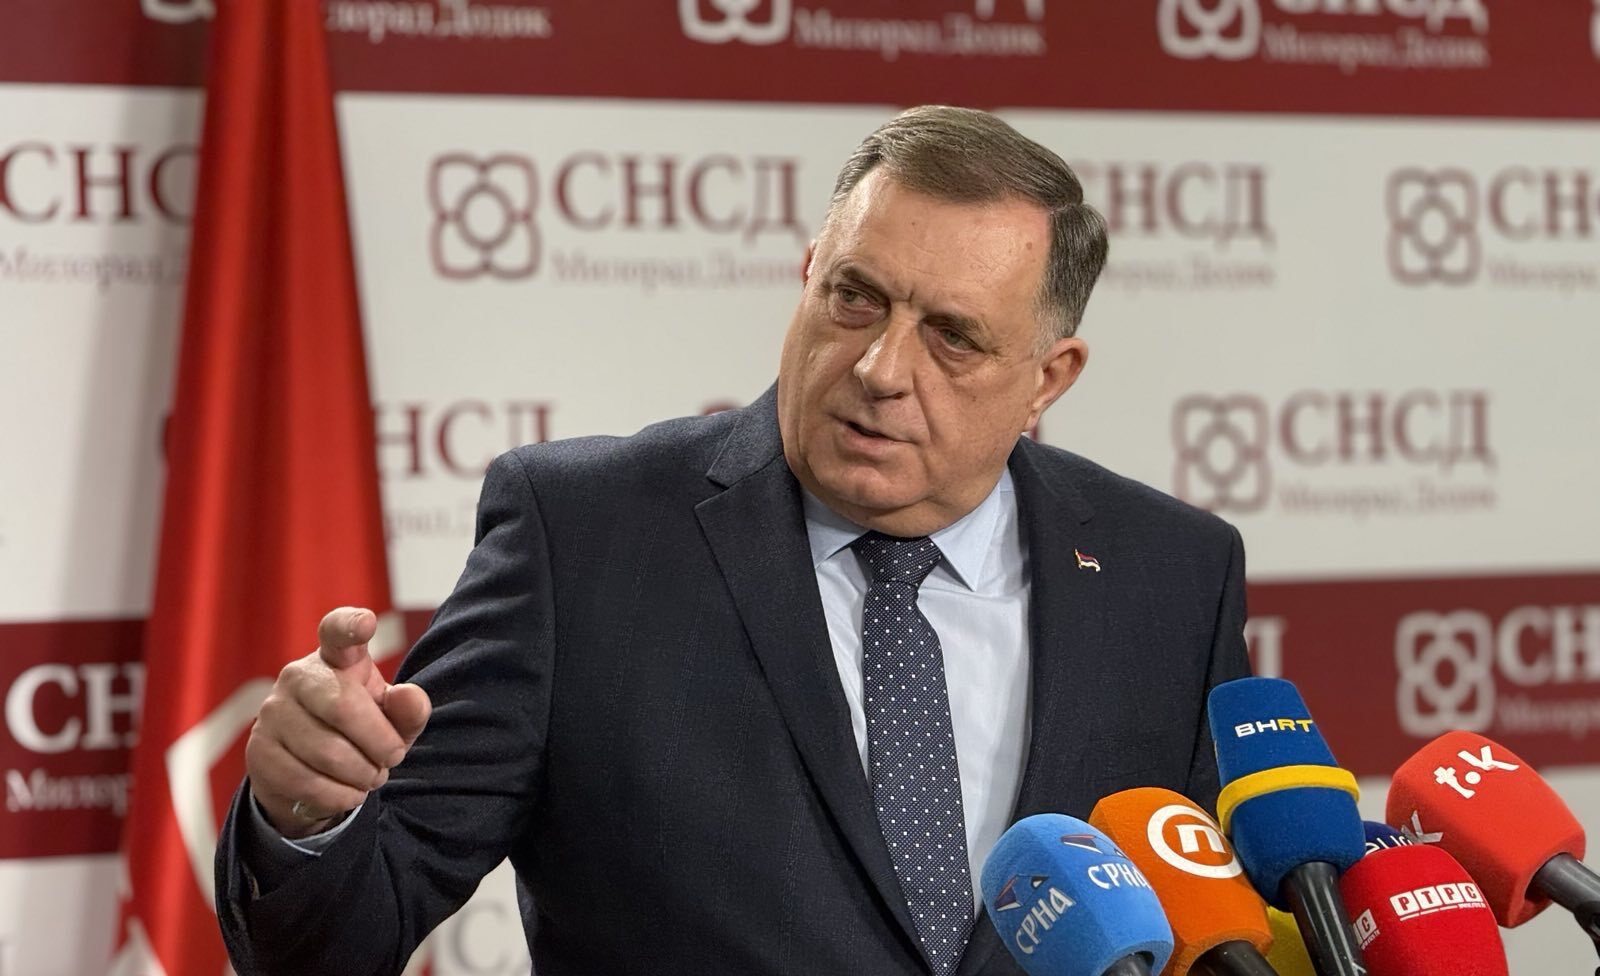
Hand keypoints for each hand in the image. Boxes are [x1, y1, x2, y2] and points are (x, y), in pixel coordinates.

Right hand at [245, 607, 431, 837]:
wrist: (312, 771)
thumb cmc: (361, 731)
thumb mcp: (393, 720)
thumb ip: (409, 709)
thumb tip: (408, 696)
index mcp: (336, 657)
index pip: (337, 631)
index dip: (350, 625)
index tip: (367, 622)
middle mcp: (298, 676)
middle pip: (343, 707)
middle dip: (380, 742)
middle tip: (394, 758)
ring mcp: (272, 712)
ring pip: (327, 752)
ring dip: (362, 774)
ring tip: (372, 776)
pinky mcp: (258, 750)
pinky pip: (306, 781)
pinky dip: (340, 796)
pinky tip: (350, 792)